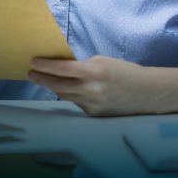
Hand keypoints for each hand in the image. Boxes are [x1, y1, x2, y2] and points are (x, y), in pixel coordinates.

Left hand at [28, 55, 163, 116]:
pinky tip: (71, 89)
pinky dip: (72, 95)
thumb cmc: (125, 72)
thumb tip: (62, 68)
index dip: (45, 66)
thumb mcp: (103, 61)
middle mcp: (92, 90)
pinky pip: (77, 103)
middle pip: (58, 85)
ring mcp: (93, 105)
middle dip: (42, 79)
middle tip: (30, 73)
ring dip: (53, 87)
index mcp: (95, 72)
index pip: (63, 69)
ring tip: (44, 79)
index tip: (33, 62)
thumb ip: (82, 66)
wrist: (148, 93)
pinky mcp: (94, 115)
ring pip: (65, 95)